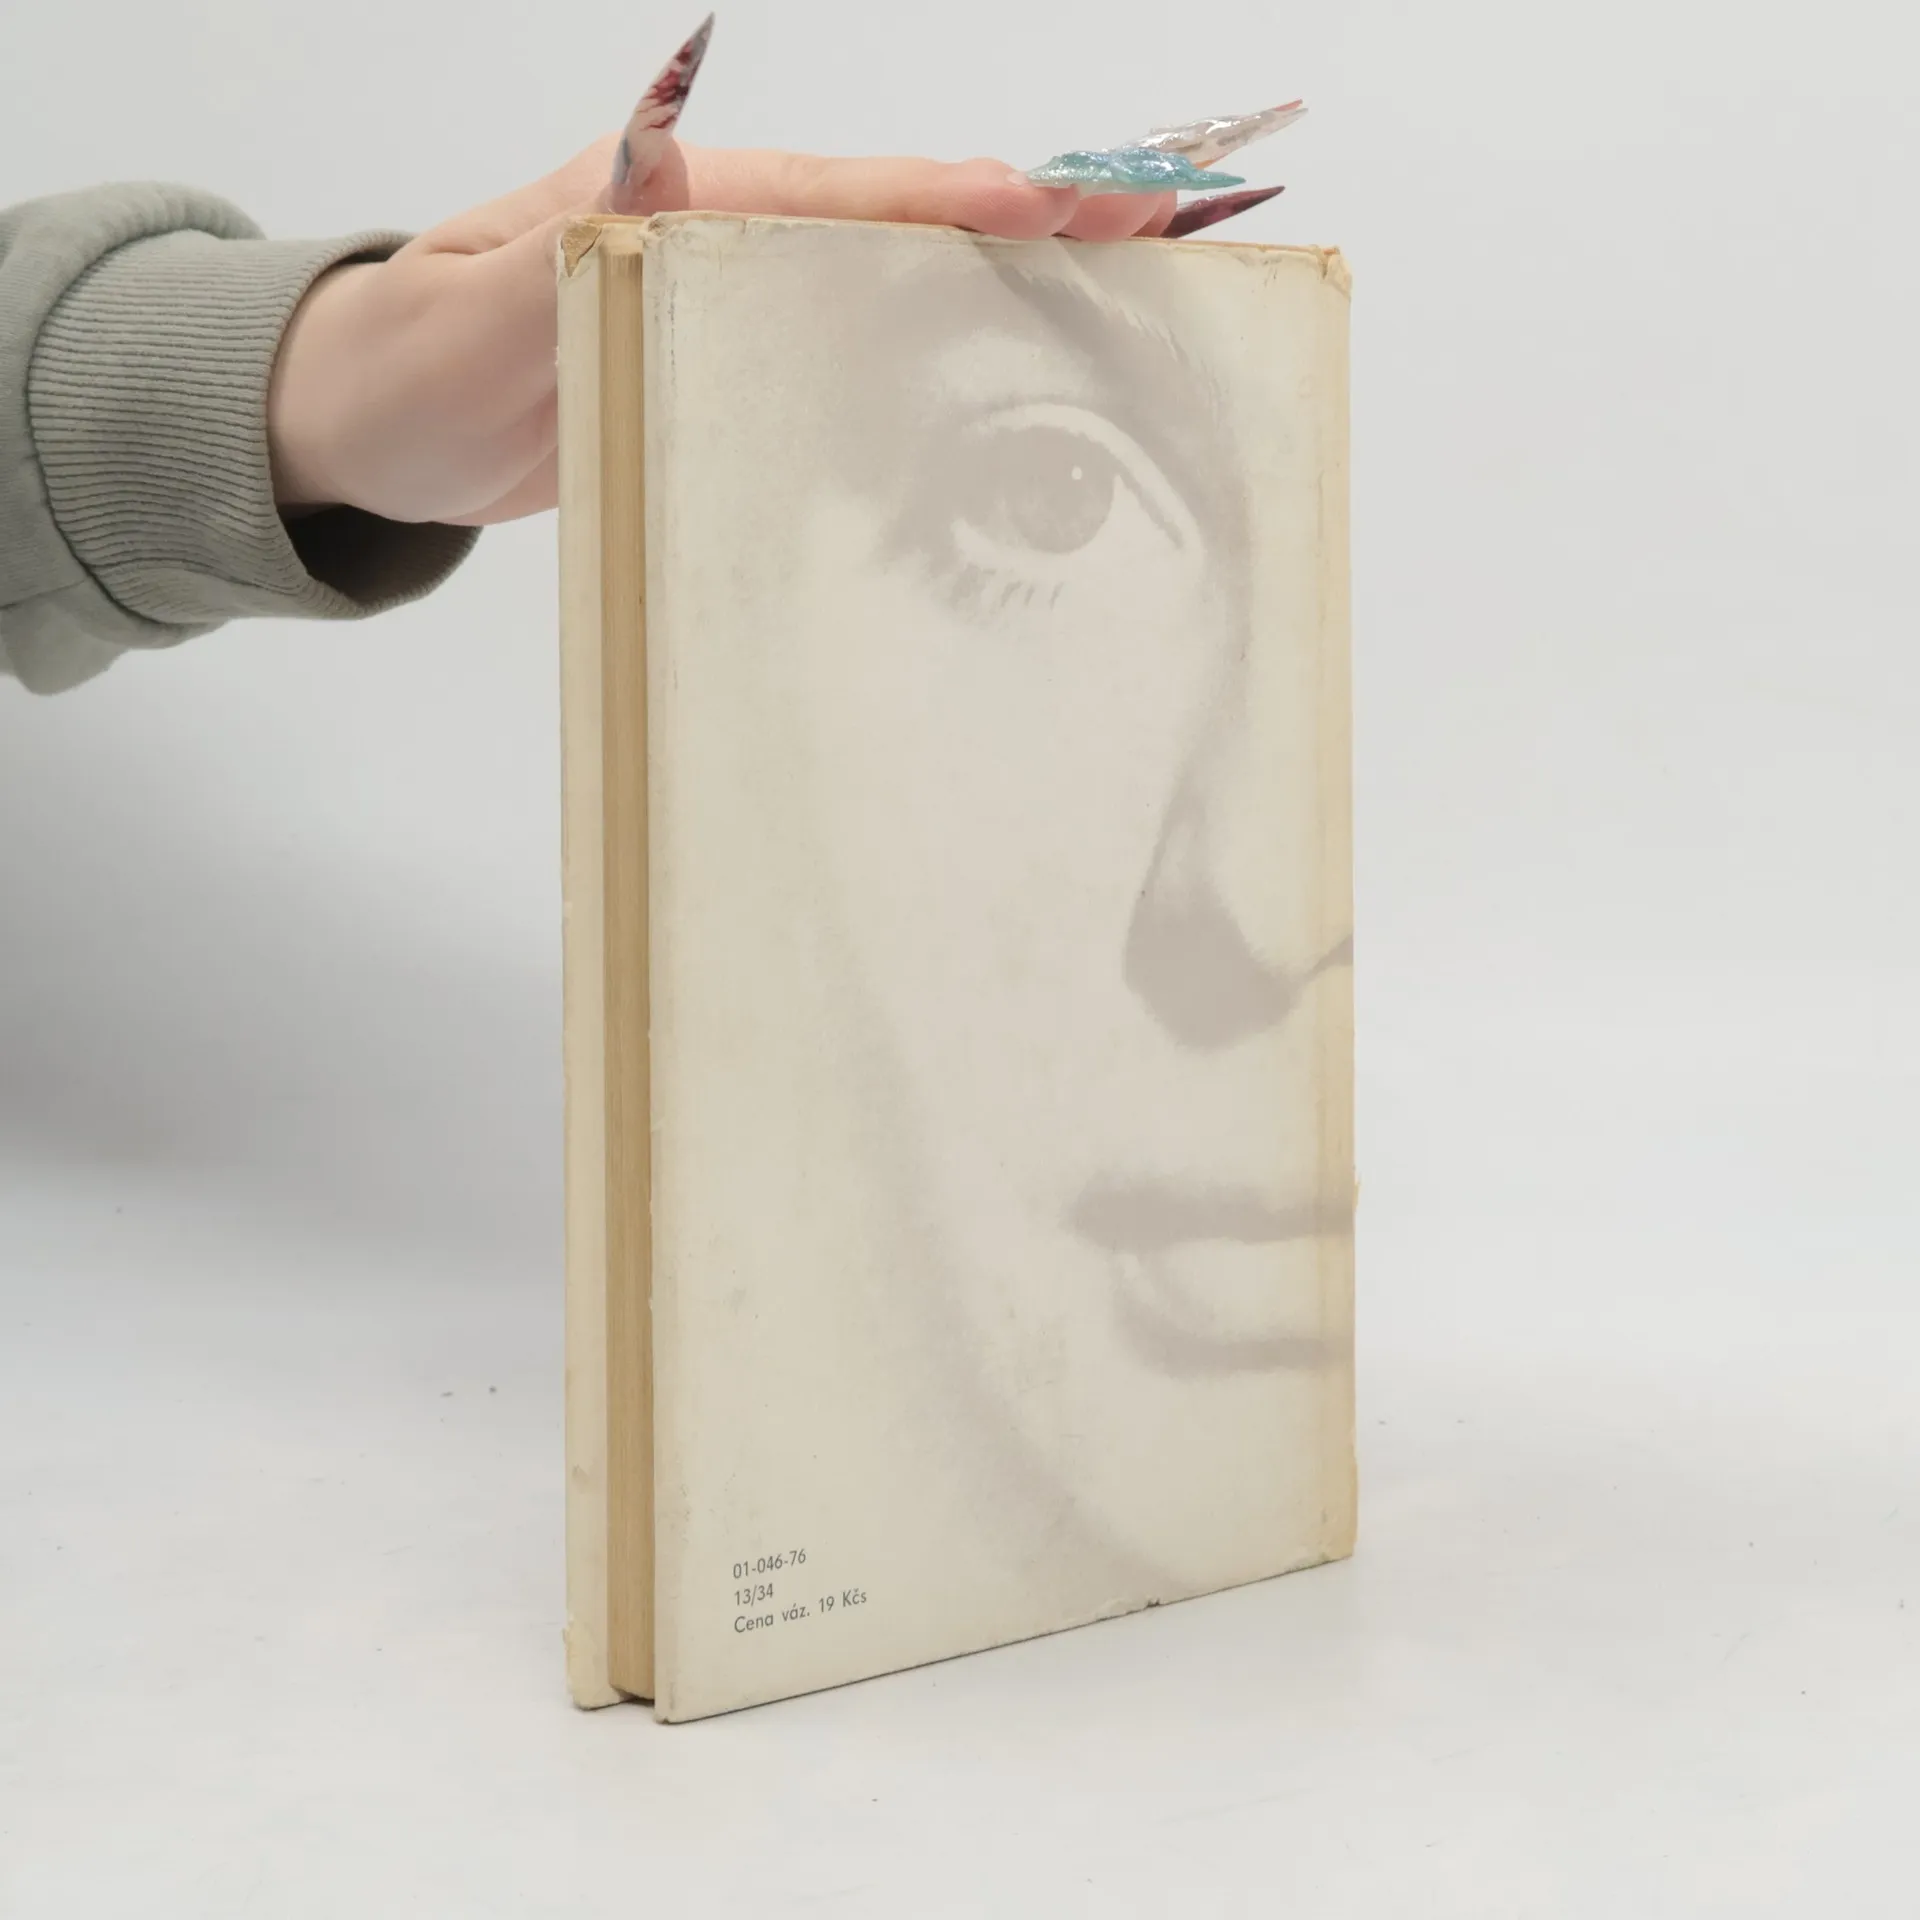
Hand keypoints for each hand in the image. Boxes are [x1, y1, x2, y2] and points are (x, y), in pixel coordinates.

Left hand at [268, 26, 1176, 527]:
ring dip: (1031, 287)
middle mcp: (735, 240)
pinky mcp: (742, 375)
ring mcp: (746, 309)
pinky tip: (1028, 392)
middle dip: (1050, 220)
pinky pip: (869, 364)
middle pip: (916, 224)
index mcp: (686, 201)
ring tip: (1153, 292)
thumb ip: (572, 239)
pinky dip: (959, 365)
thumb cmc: (411, 365)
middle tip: (1187, 215)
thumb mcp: (476, 309)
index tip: (1083, 203)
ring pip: (910, 289)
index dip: (972, 200)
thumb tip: (663, 146)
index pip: (856, 195)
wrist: (377, 426)